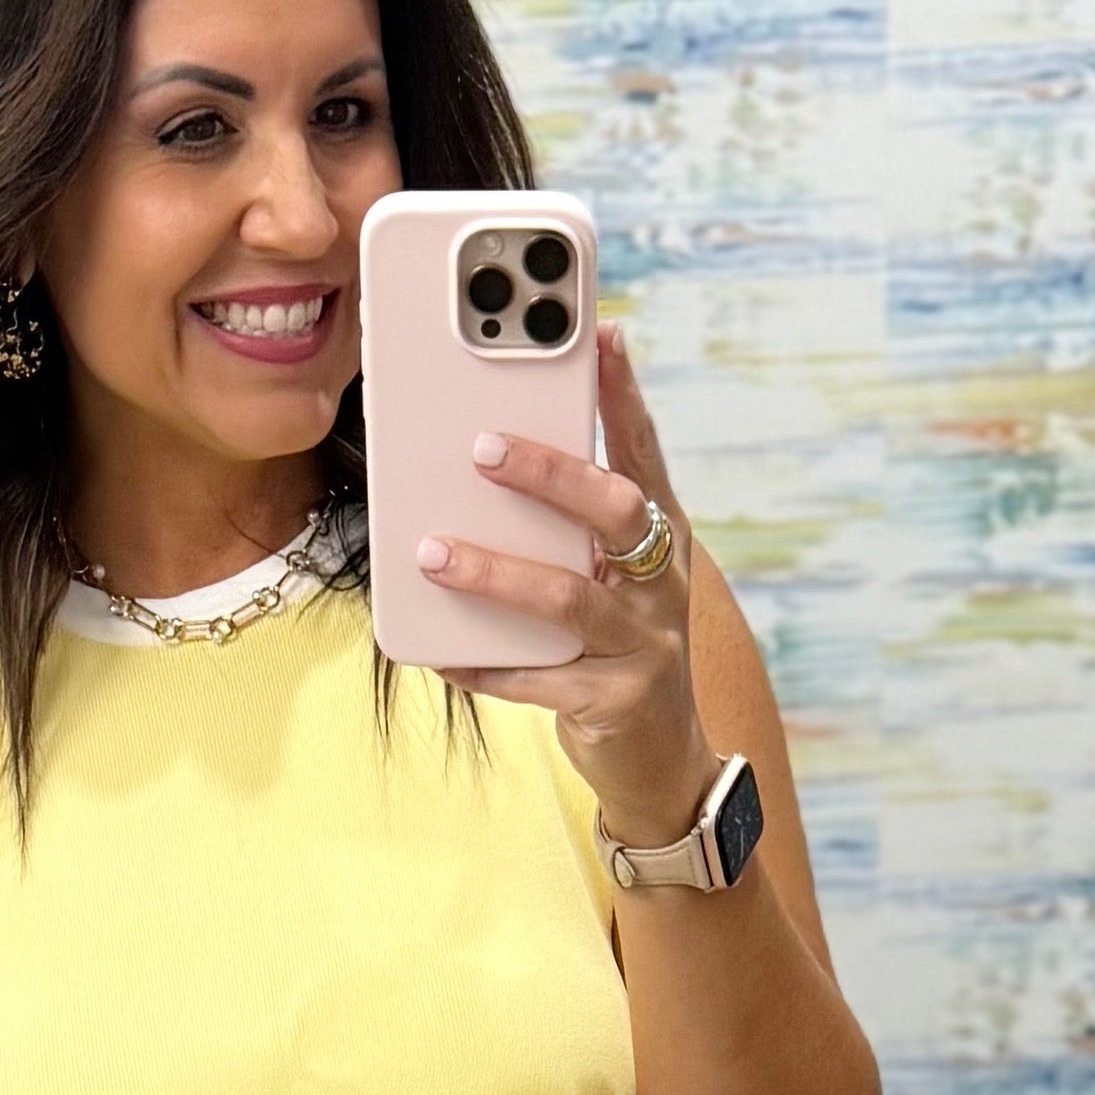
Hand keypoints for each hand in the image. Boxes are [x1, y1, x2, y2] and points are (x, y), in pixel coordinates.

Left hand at [418, 321, 718, 851]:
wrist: (660, 761)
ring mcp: (644, 644)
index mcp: (661, 537)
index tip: (600, 332)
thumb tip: (483, 460)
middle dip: (550, 474)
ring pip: (568, 598)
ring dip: (496, 573)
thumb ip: (569, 528)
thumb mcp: (608, 578)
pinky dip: (485, 665)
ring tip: (433, 554)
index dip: (623, 394)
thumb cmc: (618, 647)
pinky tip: (441, 652)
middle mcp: (661, 583)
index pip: (644, 453)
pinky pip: (538, 680)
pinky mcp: (614, 702)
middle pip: (613, 512)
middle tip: (483, 447)